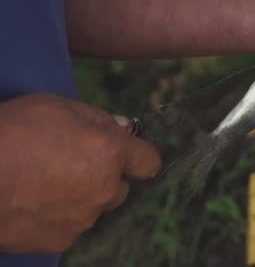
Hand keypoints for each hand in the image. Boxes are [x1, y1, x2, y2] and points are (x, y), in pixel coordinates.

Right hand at [0, 94, 160, 253]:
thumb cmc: (11, 132)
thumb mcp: (55, 106)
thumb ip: (97, 118)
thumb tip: (124, 129)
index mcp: (109, 152)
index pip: (148, 161)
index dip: (138, 157)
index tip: (128, 155)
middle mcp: (104, 188)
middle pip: (119, 188)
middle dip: (103, 178)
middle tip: (70, 166)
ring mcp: (83, 218)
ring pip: (93, 208)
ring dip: (80, 198)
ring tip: (43, 184)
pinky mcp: (60, 241)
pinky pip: (69, 227)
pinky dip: (57, 218)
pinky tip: (33, 203)